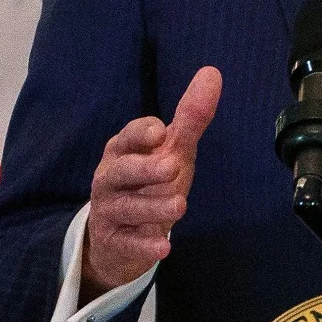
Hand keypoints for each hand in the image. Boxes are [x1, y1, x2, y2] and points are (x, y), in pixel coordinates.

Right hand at [82, 66, 221, 300]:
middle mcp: (110, 178)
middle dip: (144, 169)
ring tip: (180, 205)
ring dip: (152, 207)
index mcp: (122, 150)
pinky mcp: (114, 242)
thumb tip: (212, 73)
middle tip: (173, 166)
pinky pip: (127, 244)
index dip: (141, 134)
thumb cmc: (149, 182)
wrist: (120, 235)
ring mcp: (109, 210)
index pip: (127, 138)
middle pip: (121, 171)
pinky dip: (143, 246)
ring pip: (126, 208)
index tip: (160, 132)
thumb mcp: (171, 150)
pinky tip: (163, 248)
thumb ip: (190, 116)